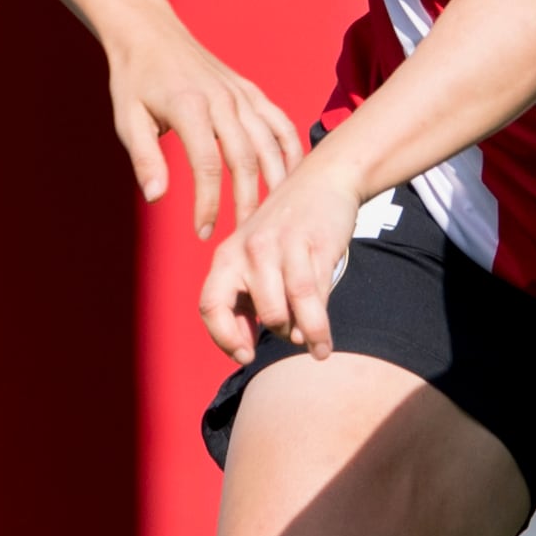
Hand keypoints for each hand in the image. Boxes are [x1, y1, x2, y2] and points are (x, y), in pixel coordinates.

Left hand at [103, 17, 301, 238]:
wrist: (150, 33)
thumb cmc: (135, 79)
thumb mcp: (128, 120)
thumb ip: (145, 159)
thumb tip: (156, 197)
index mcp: (189, 107)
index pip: (207, 165)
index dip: (208, 203)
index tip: (202, 231)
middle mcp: (222, 100)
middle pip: (245, 159)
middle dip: (247, 202)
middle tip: (242, 236)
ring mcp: (240, 94)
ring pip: (269, 143)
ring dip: (274, 182)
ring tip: (271, 215)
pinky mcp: (250, 91)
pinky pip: (279, 123)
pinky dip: (291, 150)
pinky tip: (292, 177)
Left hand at [200, 160, 366, 362]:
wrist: (324, 179)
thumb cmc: (288, 229)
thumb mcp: (255, 257)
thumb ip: (246, 297)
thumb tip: (244, 347)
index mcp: (227, 256)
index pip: (210, 306)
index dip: (224, 338)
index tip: (245, 357)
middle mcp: (248, 251)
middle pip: (260, 312)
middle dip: (279, 333)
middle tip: (292, 336)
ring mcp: (280, 246)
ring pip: (285, 310)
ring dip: (303, 336)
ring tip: (316, 349)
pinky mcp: (312, 244)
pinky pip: (313, 297)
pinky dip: (319, 327)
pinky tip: (323, 342)